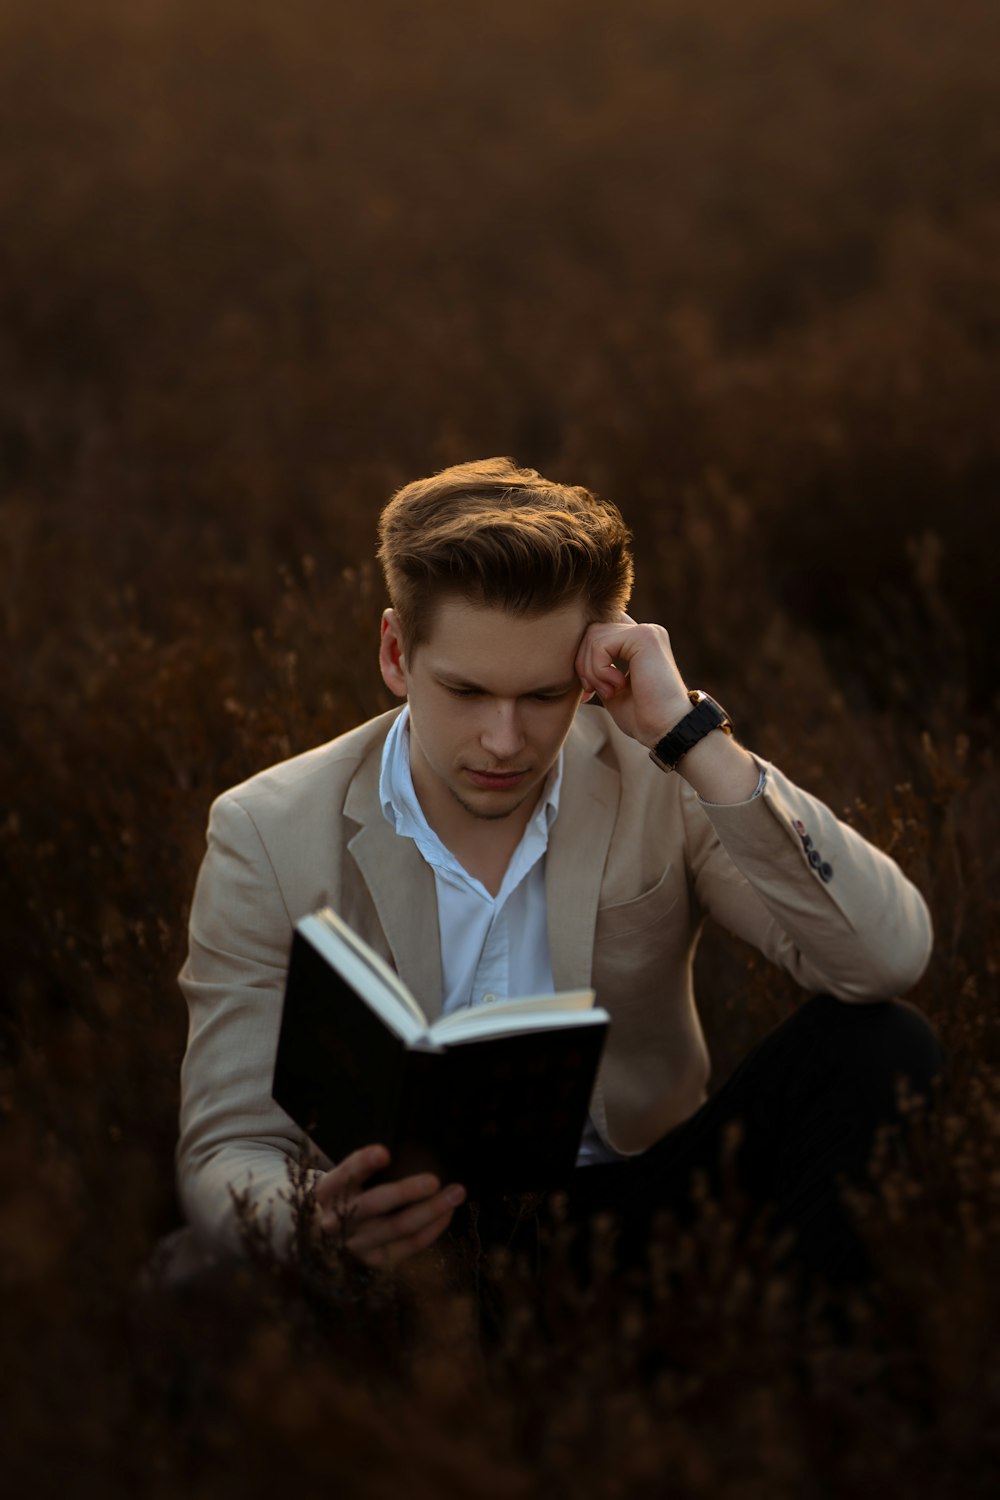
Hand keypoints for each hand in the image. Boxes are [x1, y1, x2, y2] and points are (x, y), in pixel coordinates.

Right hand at [314, 1144, 465, 1269]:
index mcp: (327, 1192)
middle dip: (407, 1191)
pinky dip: (432, 1229)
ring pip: (398, 1227)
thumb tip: (408, 1147)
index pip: (345, 1175)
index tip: (385, 1152)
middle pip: (375, 1205)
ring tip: (457, 1192)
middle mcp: (338, 1221)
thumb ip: (364, 1167)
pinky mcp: (375, 1261)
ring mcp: (357, 1245)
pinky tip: (447, 1213)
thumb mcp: (344, 1179)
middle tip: (435, 1180)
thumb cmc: (345, 1196)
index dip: (363, 1163)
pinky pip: (409, 1245)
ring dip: (432, 1210)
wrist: (325, 1238)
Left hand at [575, 614, 691, 748]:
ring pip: (593, 637)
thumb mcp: (611, 687)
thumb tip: (573, 655)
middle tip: (593, 691)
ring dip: (591, 670)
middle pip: (592, 632)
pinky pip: (600, 644)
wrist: (666, 730)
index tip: (588, 691)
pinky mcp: (644, 637)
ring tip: (609, 691)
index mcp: (639, 642)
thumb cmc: (642, 716)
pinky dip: (599, 669)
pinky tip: (617, 686)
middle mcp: (645, 632)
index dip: (585, 659)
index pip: (599, 632)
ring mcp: (646, 631)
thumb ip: (598, 667)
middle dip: (584, 665)